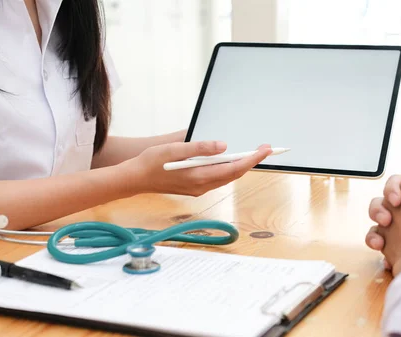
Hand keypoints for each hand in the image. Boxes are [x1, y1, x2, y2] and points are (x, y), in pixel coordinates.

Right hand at [126, 140, 271, 196]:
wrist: (135, 179)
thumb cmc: (152, 162)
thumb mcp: (175, 149)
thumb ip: (200, 148)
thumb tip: (224, 145)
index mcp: (199, 176)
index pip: (234, 168)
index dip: (252, 159)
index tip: (265, 150)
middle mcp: (202, 186)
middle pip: (234, 174)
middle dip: (251, 161)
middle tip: (265, 148)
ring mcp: (199, 189)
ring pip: (227, 177)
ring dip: (241, 166)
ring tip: (252, 153)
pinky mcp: (195, 188)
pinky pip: (218, 178)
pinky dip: (228, 169)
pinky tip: (230, 160)